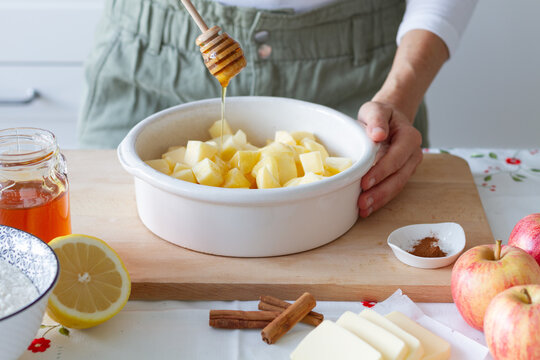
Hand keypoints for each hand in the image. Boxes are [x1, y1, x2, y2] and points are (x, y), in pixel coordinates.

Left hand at [357, 101, 422, 216]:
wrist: (387, 119)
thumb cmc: (380, 115)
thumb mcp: (375, 109)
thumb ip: (376, 119)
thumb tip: (378, 134)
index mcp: (409, 137)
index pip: (396, 157)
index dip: (382, 171)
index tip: (365, 182)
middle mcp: (413, 154)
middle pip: (398, 176)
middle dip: (380, 192)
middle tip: (362, 202)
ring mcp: (408, 166)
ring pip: (396, 186)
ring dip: (380, 199)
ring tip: (363, 209)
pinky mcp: (401, 174)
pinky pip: (392, 189)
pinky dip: (380, 199)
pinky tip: (367, 208)